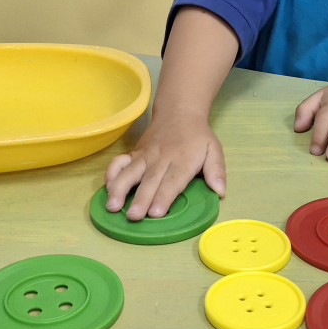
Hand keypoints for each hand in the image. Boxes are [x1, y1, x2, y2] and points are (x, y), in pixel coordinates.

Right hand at [103, 113, 225, 220]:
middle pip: (150, 180)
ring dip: (120, 188)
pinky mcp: (134, 152)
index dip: (164, 197)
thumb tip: (220, 191)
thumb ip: (216, 171)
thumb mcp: (214, 150)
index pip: (173, 181)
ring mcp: (145, 155)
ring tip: (112, 206)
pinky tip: (107, 188)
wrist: (179, 112)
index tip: (156, 212)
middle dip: (141, 199)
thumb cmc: (198, 138)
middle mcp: (161, 158)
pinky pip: (120, 162)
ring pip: (130, 172)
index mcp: (183, 160)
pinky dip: (111, 173)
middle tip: (133, 216)